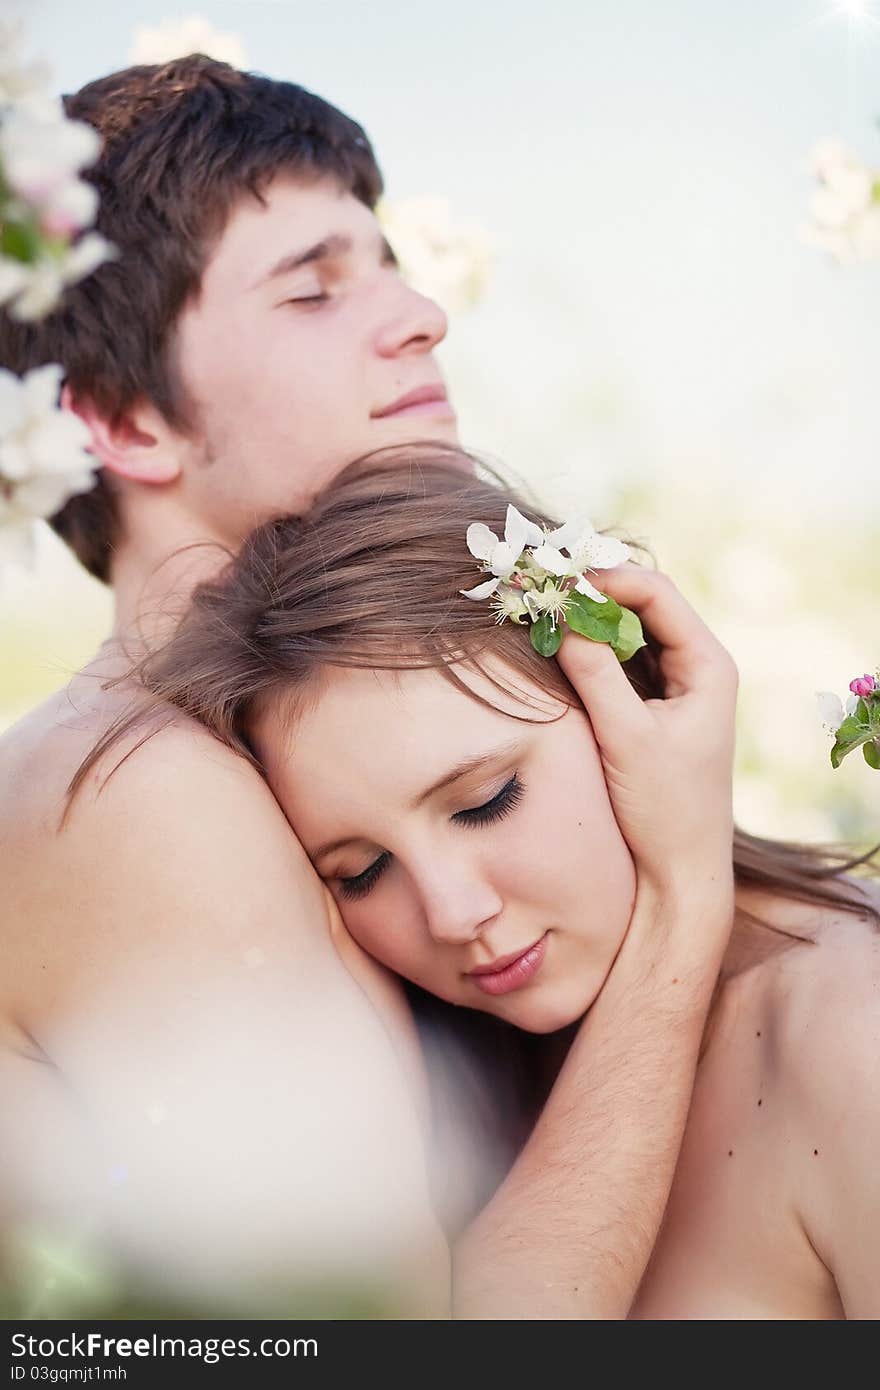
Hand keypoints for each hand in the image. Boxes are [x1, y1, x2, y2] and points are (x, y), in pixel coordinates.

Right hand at [556, 564, 737, 902]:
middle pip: (641, 605)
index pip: (656, 594)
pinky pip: (619, 660)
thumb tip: (562, 616)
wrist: (679, 871)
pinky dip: (588, 649)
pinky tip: (554, 649)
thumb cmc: (666, 809)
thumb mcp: (626, 737)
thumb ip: (595, 674)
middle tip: (542, 590)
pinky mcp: (654, 707)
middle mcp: (698, 668)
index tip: (558, 582)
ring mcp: (676, 687)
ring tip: (542, 612)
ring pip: (627, 631)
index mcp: (709, 666)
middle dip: (592, 594)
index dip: (607, 579)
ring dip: (586, 620)